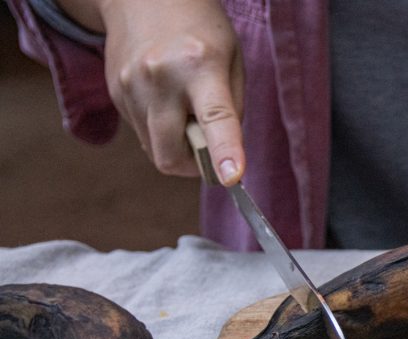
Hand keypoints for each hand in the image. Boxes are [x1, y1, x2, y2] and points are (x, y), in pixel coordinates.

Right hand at [62, 0, 245, 183]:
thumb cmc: (201, 31)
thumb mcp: (232, 62)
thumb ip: (231, 112)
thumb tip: (222, 158)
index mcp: (200, 66)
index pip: (215, 118)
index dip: (224, 152)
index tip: (232, 178)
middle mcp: (160, 77)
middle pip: (171, 154)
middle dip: (193, 165)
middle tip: (208, 149)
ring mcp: (131, 86)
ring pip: (155, 150)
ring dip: (176, 148)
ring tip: (186, 112)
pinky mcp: (115, 93)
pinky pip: (142, 135)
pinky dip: (160, 132)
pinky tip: (166, 101)